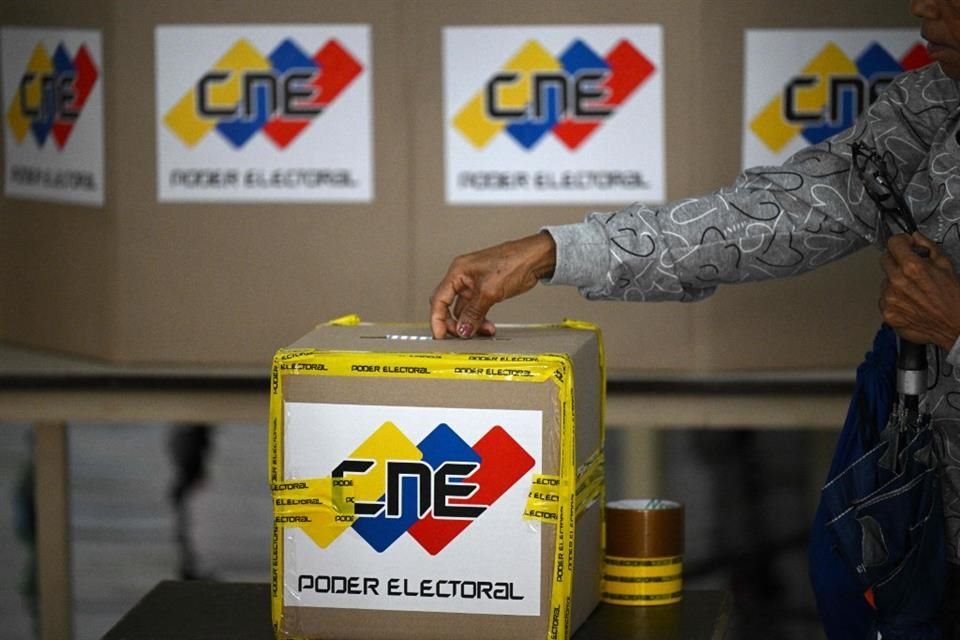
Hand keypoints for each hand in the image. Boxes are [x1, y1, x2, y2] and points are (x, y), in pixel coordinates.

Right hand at [430, 232, 556, 338]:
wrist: (536, 258)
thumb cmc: (515, 261)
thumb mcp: (490, 291)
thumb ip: (473, 313)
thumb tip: (462, 329)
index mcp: (458, 271)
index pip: (439, 299)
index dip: (437, 319)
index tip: (441, 335)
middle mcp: (463, 277)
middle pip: (448, 306)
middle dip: (455, 323)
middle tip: (462, 335)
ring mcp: (473, 283)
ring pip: (464, 310)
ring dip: (471, 323)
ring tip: (482, 331)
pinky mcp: (485, 289)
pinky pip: (476, 309)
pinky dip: (480, 319)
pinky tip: (487, 326)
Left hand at [880, 232, 959, 350]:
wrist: (955, 327)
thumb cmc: (954, 299)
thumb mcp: (947, 266)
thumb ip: (929, 248)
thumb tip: (916, 238)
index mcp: (912, 268)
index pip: (893, 243)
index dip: (901, 242)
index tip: (905, 245)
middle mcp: (897, 282)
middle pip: (885, 260)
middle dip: (897, 260)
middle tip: (911, 269)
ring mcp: (890, 299)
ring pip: (884, 281)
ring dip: (895, 282)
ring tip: (914, 291)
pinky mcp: (887, 313)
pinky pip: (884, 299)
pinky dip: (894, 299)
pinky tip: (910, 303)